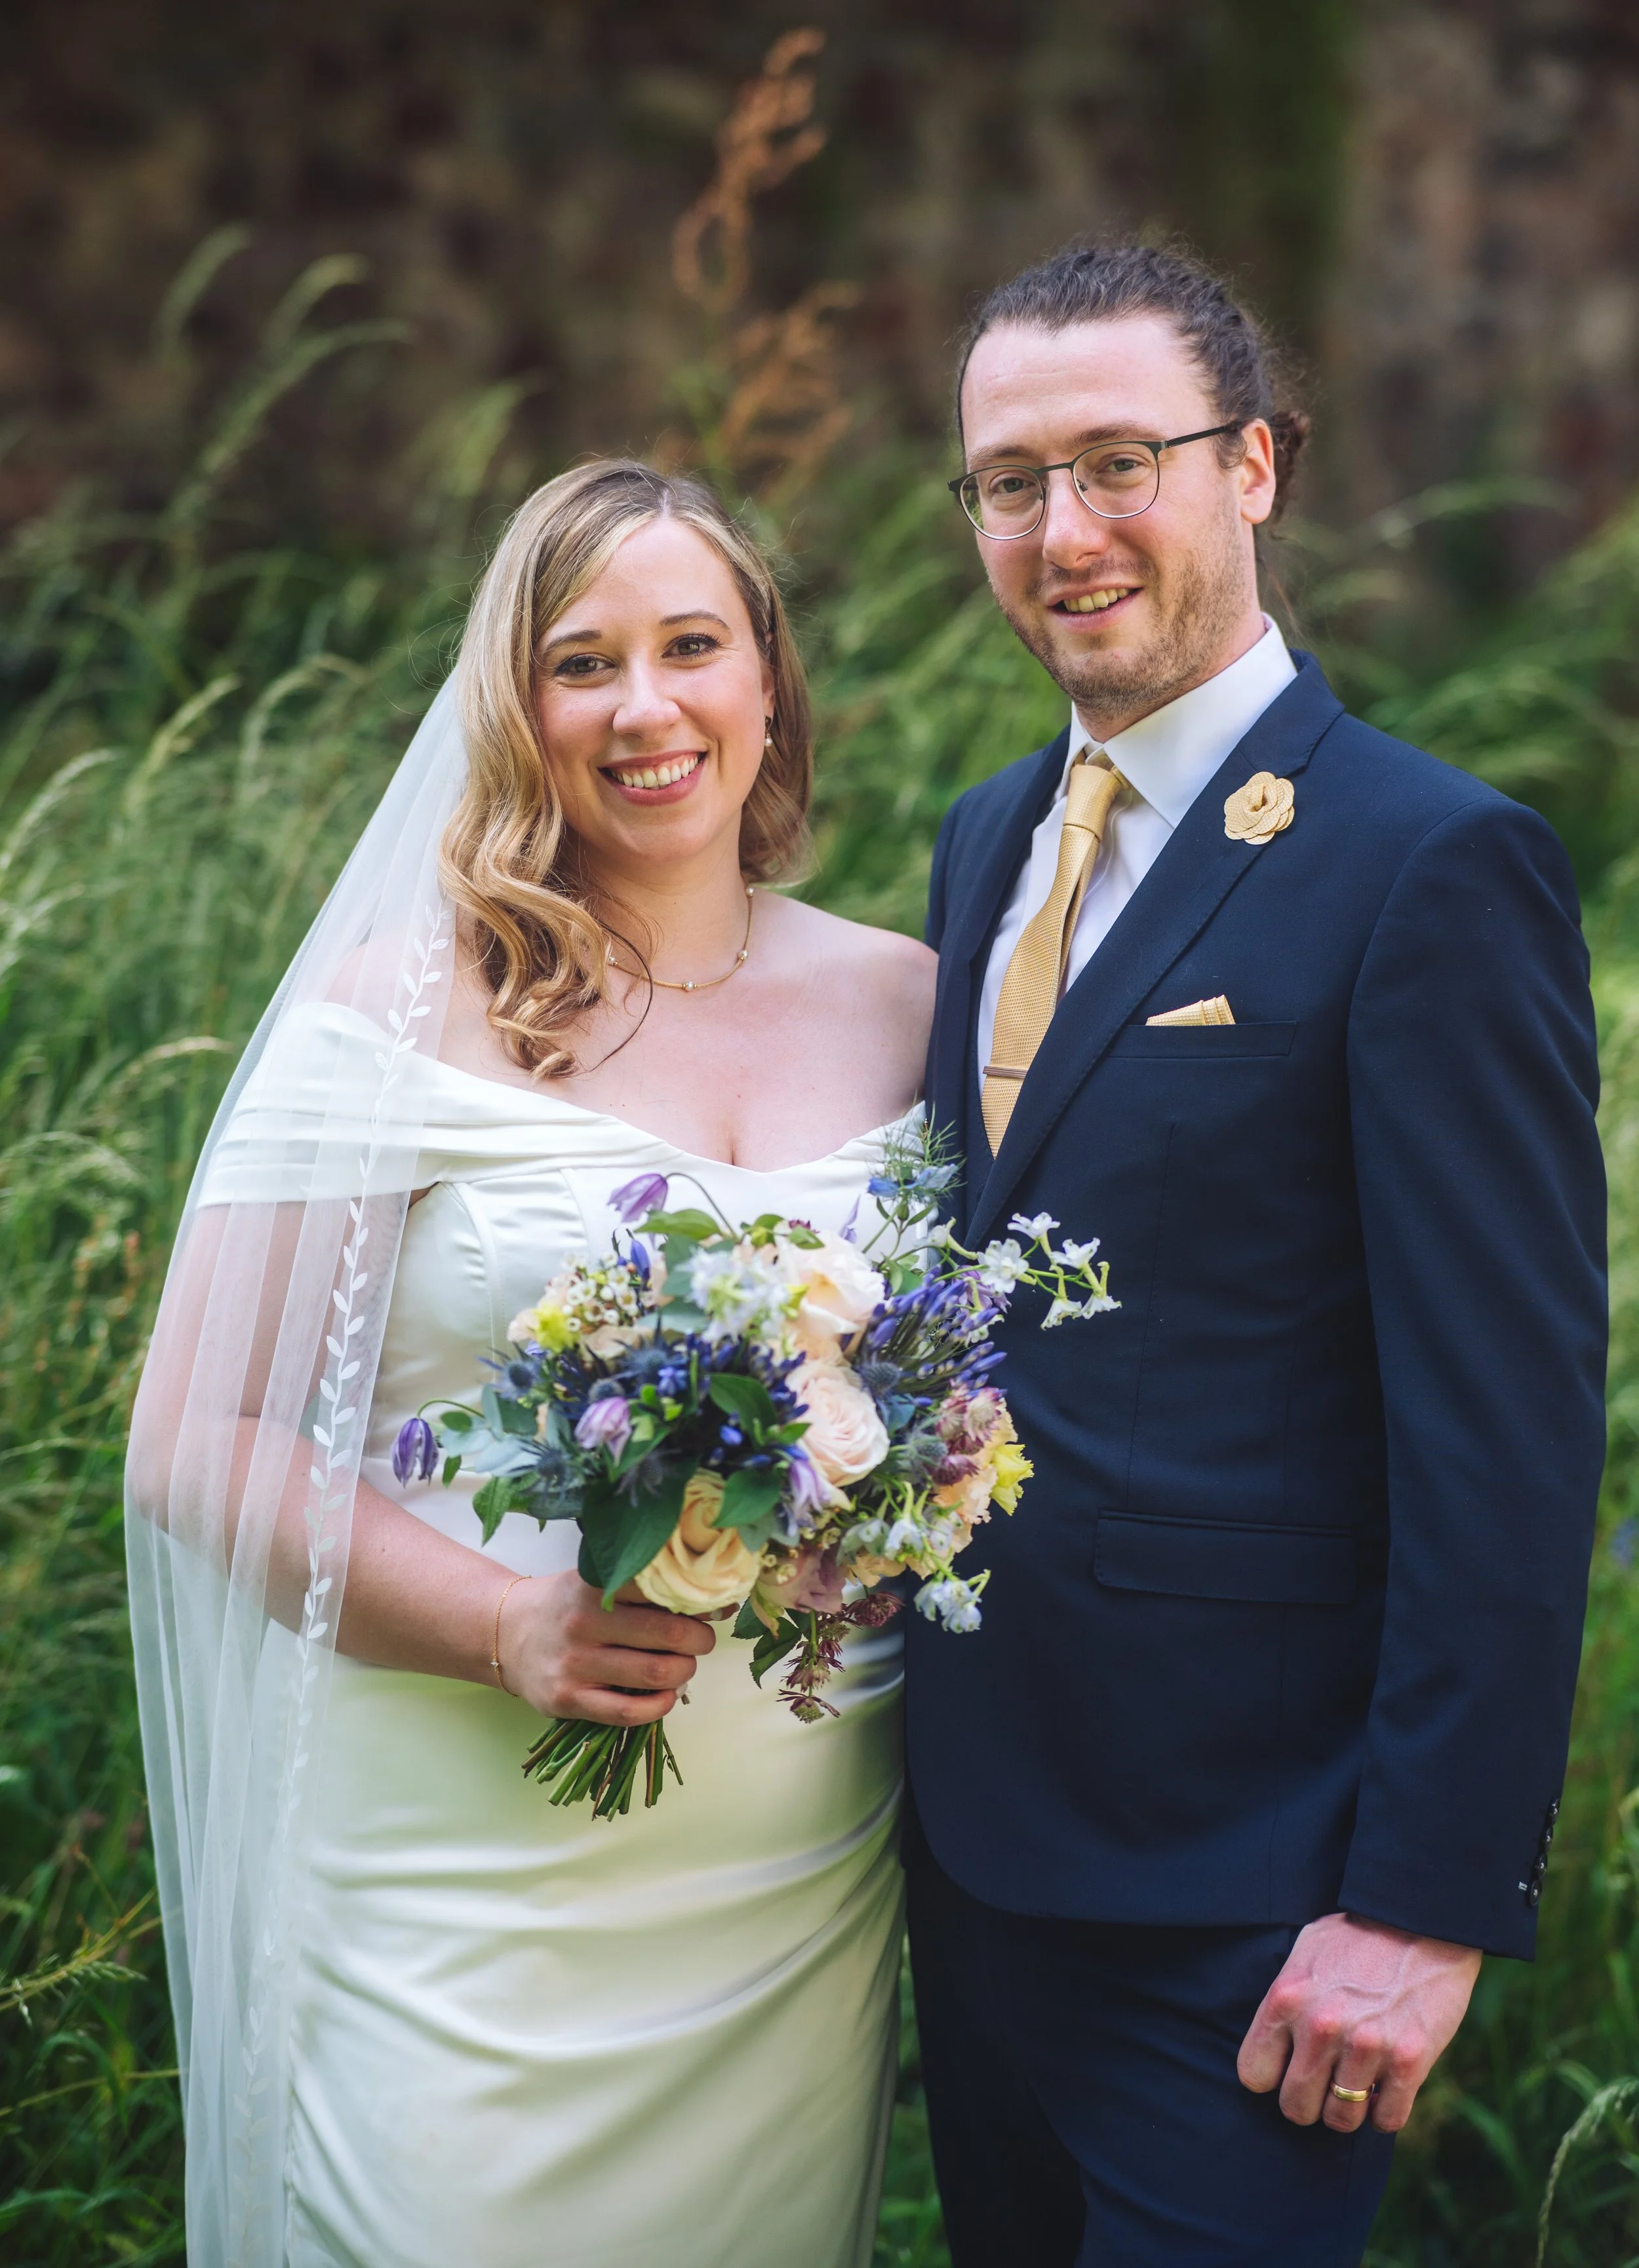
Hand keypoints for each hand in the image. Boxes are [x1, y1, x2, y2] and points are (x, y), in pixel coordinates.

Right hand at [499, 1571, 714, 1725]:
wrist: (506, 1634)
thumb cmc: (566, 1605)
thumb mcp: (595, 1581)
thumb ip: (643, 1587)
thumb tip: (714, 1601)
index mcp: (595, 1586)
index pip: (661, 1590)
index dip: (698, 1601)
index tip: (713, 1607)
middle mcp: (585, 1623)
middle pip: (668, 1635)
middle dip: (699, 1641)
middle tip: (701, 1641)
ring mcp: (575, 1664)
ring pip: (655, 1674)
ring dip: (684, 1672)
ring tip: (683, 1666)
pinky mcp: (568, 1700)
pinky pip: (629, 1713)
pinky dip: (660, 1706)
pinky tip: (667, 1695)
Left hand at [1237, 1912, 1480, 2133]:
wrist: (1419, 1922)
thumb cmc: (1355, 1937)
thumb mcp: (1304, 1953)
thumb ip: (1286, 1999)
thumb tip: (1273, 2044)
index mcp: (1287, 1999)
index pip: (1254, 2075)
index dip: (1272, 2078)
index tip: (1288, 2069)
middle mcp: (1320, 2026)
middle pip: (1296, 2107)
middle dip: (1309, 2104)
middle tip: (1325, 2086)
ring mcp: (1365, 2046)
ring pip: (1342, 2119)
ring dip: (1349, 2110)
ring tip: (1357, 2085)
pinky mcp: (1409, 2060)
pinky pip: (1387, 2120)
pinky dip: (1386, 2113)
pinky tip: (1387, 2089)